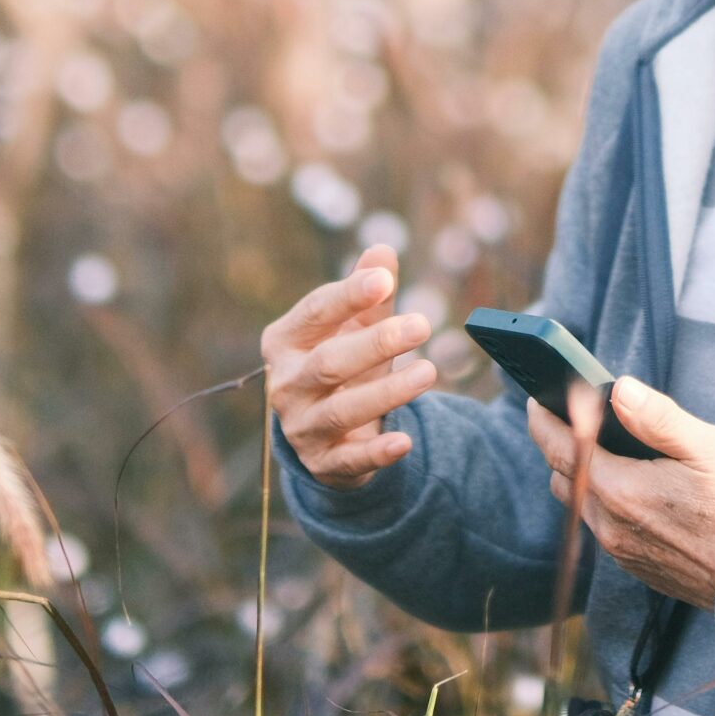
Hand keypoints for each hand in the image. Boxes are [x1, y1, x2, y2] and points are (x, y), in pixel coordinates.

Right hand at [261, 245, 435, 489]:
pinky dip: (377, 452)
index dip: (348, 296)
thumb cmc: (341, 360)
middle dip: (376, 343)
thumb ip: (368, 291)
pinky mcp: (324, 464)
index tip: (384, 280)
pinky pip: (351, 460)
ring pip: (342, 411)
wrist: (323, 431)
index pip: (315, 313)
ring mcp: (302, 427)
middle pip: (329, 363)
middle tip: (422, 323)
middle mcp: (286, 385)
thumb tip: (382, 251)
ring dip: (387, 392)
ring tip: (429, 371)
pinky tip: (404, 441)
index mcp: (285, 342)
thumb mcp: (352, 325)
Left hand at [526, 377, 714, 609]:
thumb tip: (618, 389)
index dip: (544, 421)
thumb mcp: (707, 447)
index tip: (535, 399)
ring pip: (583, 506)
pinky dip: (603, 501)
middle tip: (564, 417)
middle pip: (565, 478)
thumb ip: (658, 418)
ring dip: (581, 476)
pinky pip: (604, 528)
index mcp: (622, 491)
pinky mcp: (640, 568)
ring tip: (596, 448)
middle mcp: (612, 527)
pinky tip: (627, 487)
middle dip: (559, 445)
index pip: (562, 450)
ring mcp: (624, 552)